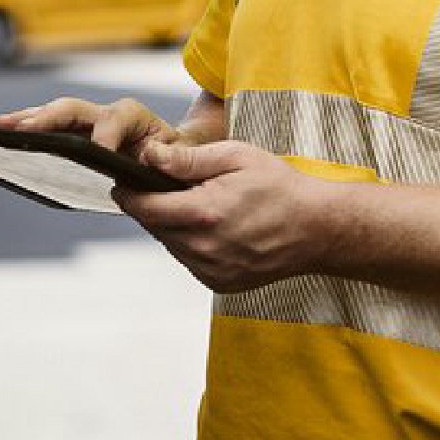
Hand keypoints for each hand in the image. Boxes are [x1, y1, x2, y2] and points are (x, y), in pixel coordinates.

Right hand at [0, 96, 180, 157]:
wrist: (179, 156)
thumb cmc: (181, 160)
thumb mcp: (186, 161)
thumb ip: (173, 159)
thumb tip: (150, 157)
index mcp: (138, 119)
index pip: (118, 118)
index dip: (106, 134)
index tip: (97, 151)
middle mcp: (110, 116)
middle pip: (76, 109)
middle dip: (50, 117)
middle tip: (24, 129)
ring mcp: (92, 125)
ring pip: (58, 115)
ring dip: (30, 119)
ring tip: (1, 126)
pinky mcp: (80, 136)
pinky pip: (53, 128)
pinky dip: (30, 128)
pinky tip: (7, 133)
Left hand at [114, 141, 324, 292]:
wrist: (317, 227)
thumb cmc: (280, 186)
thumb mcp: (235, 156)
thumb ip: (188, 160)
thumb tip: (149, 156)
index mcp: (203, 213)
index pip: (144, 208)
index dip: (128, 194)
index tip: (122, 184)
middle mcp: (203, 248)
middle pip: (155, 227)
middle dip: (153, 206)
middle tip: (164, 187)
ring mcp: (212, 270)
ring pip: (172, 245)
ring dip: (173, 225)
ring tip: (198, 204)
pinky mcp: (221, 283)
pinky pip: (191, 261)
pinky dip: (193, 243)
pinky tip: (214, 226)